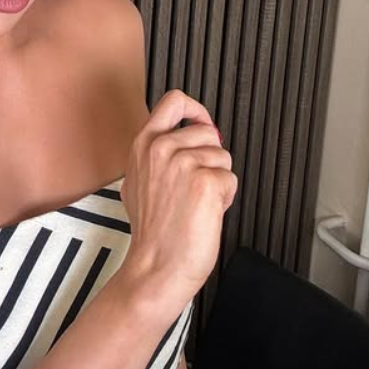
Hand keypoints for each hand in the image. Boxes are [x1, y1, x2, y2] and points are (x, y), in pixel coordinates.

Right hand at [119, 89, 237, 306]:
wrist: (156, 266)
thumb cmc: (152, 232)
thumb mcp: (138, 180)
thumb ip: (156, 154)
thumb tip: (185, 136)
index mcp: (144, 144)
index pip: (174, 102)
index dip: (195, 109)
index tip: (200, 122)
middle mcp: (162, 148)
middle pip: (208, 131)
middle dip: (211, 157)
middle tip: (195, 185)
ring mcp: (183, 163)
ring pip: (222, 156)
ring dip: (218, 179)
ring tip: (197, 202)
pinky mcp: (205, 182)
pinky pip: (230, 179)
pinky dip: (225, 198)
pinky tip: (205, 213)